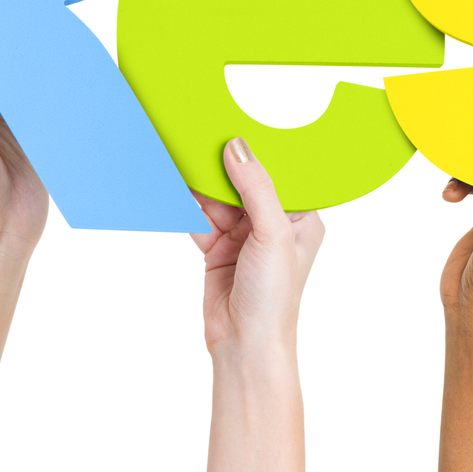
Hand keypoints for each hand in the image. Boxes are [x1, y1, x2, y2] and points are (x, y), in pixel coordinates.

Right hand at [193, 137, 325, 353]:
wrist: (244, 345)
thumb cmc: (274, 296)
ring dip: (200, 185)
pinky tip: (171, 187)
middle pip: (244, 183)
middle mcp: (274, 224)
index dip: (258, 153)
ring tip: (179, 155)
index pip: (280, 174)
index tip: (235, 126)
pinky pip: (199, 218)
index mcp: (301, 218)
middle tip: (198, 136)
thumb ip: (256, 189)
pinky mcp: (217, 248)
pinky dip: (186, 207)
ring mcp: (244, 236)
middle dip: (221, 166)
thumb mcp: (272, 235)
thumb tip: (238, 147)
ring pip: (218, 199)